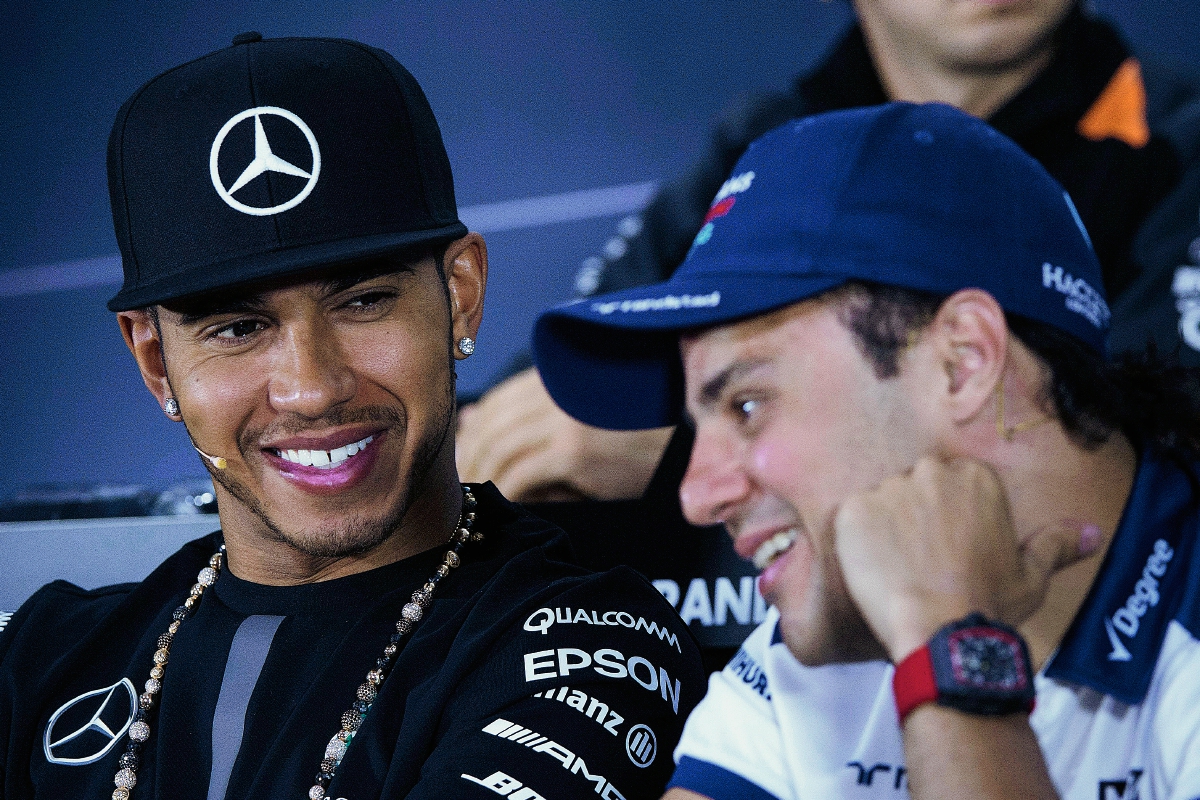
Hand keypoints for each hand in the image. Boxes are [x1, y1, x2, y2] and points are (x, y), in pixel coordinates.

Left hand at [456, 368, 673, 501]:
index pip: (496, 401)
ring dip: (482, 475)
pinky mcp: (574, 452)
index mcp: (558, 376)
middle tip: (462, 484)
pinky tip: (502, 502)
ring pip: (499, 449)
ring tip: (477, 498)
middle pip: (491, 424)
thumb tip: (469, 416)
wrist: (685, 433)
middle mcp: (556, 392)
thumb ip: (531, 411)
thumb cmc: (637, 424)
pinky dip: (505, 491)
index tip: (465, 454)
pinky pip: (521, 474)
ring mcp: (564, 421)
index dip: (473, 430)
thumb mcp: (582, 410)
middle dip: (470, 456)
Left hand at [833, 456, 1092, 661]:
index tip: (947, 550)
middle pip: (914, 488)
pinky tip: (873, 571)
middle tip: (920, 561)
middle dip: (914, 519)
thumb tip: (1091, 533)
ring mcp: (889, 489)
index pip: (951, 486)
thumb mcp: (1032, 575)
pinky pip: (850, 520)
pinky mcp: (853, 510)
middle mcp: (932, 473)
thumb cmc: (988, 604)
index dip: (946, 521)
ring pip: (881, 503)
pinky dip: (856, 543)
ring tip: (896, 570)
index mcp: (976, 478)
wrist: (942, 632)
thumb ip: (1057, 544)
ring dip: (884, 530)